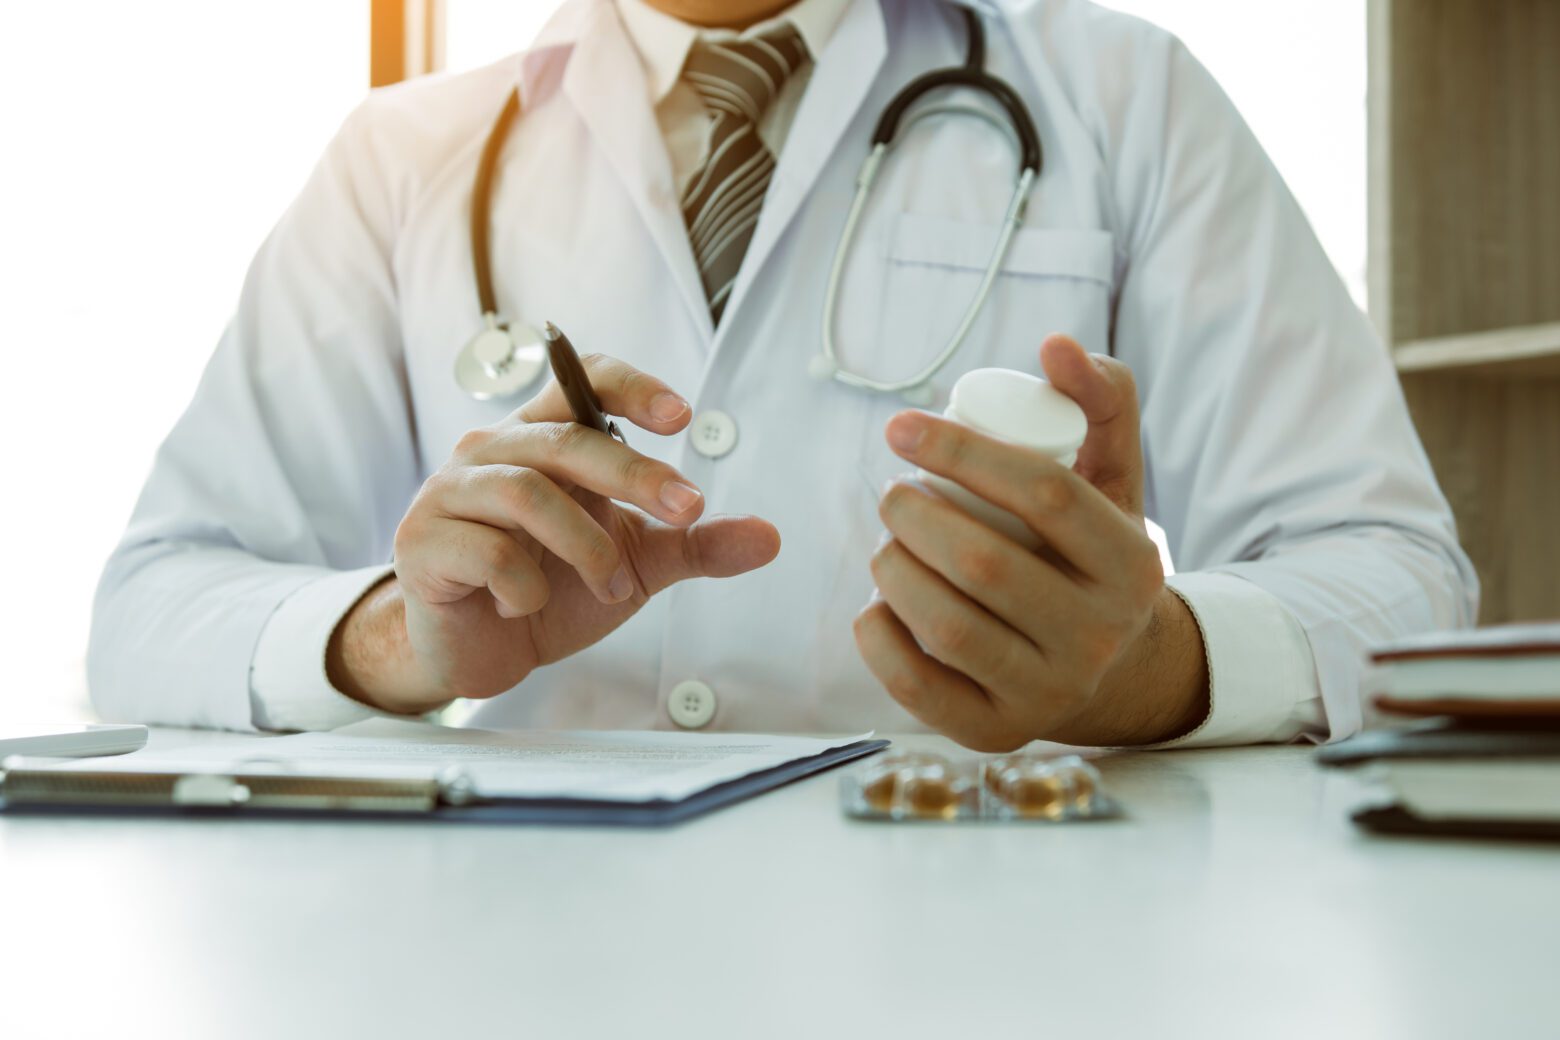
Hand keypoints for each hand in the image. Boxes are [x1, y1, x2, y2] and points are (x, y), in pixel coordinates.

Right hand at [330, 355, 780, 713]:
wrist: (474, 652)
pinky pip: (488, 551)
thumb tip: (769, 536)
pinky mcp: (423, 543)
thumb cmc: (548, 589)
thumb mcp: (635, 565)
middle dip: (636, 474)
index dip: (630, 387)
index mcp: (542, 440)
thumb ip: (692, 545)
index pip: (581, 381)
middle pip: (566, 439)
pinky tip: (528, 607)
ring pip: (528, 493)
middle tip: (689, 509)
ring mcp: (451, 493)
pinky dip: (526, 587)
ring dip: (587, 545)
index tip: (682, 417)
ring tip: (612, 586)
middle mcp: (492, 452)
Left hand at [854, 335, 1207, 750]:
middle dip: (912, 514)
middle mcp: (1098, 637)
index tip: (902, 428)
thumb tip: (1053, 345)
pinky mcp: (995, 732)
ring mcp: (1049, 693)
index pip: (1043, 493)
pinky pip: (917, 686)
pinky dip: (879, 636)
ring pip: (947, 625)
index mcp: (1133, 565)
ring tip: (887, 543)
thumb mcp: (1113, 477)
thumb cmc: (1092, 553)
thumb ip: (1101, 397)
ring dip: (892, 569)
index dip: (961, 450)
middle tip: (890, 494)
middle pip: (985, 563)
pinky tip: (877, 604)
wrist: (1113, 668)